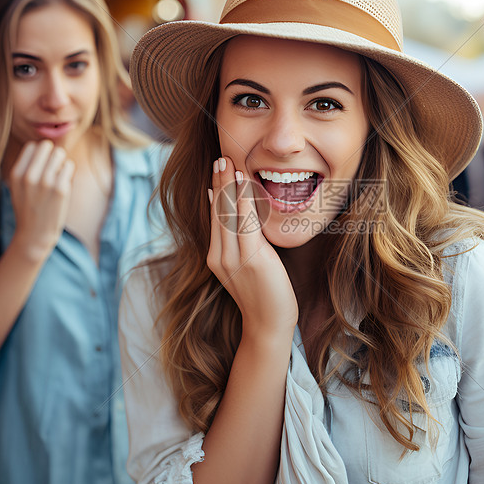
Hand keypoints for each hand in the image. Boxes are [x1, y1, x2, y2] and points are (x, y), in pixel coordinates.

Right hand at [7, 140, 74, 261]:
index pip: (32, 146)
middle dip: (52, 156)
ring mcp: (46, 182)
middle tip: (52, 171)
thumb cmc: (29, 208)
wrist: (35, 234)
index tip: (42, 167)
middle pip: (47, 146)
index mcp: (16, 174)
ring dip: (62, 164)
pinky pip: (70, 166)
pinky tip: (63, 186)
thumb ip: (28, 167)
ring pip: (60, 154)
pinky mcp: (61, 189)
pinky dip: (69, 173)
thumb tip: (46, 145)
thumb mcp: (18, 186)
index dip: (41, 154)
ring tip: (58, 178)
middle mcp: (29, 176)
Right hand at [206, 156, 297, 339]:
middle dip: (219, 183)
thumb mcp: (244, 266)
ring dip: (230, 186)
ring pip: (229, 214)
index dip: (215, 193)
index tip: (215, 172)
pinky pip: (247, 223)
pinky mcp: (252, 259)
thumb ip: (237, 243)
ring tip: (229, 164)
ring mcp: (234, 258)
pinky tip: (245, 184)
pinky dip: (245, 200)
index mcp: (216, 257)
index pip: (214, 218)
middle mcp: (220, 256)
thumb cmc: (263, 294)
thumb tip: (233, 218)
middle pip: (218, 212)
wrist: (268, 324)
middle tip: (219, 159)